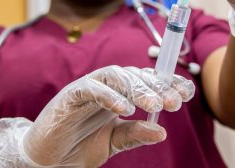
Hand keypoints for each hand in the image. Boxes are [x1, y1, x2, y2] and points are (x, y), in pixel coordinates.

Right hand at [0, 65, 194, 166]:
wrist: (46, 159)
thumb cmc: (78, 146)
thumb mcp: (113, 142)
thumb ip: (135, 135)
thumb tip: (161, 132)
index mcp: (119, 93)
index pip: (147, 81)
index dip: (168, 83)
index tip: (188, 93)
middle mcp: (106, 85)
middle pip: (136, 75)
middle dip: (158, 87)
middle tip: (175, 103)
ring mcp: (88, 87)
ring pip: (117, 76)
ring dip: (138, 89)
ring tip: (154, 106)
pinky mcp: (70, 95)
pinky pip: (91, 88)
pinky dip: (109, 96)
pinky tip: (125, 109)